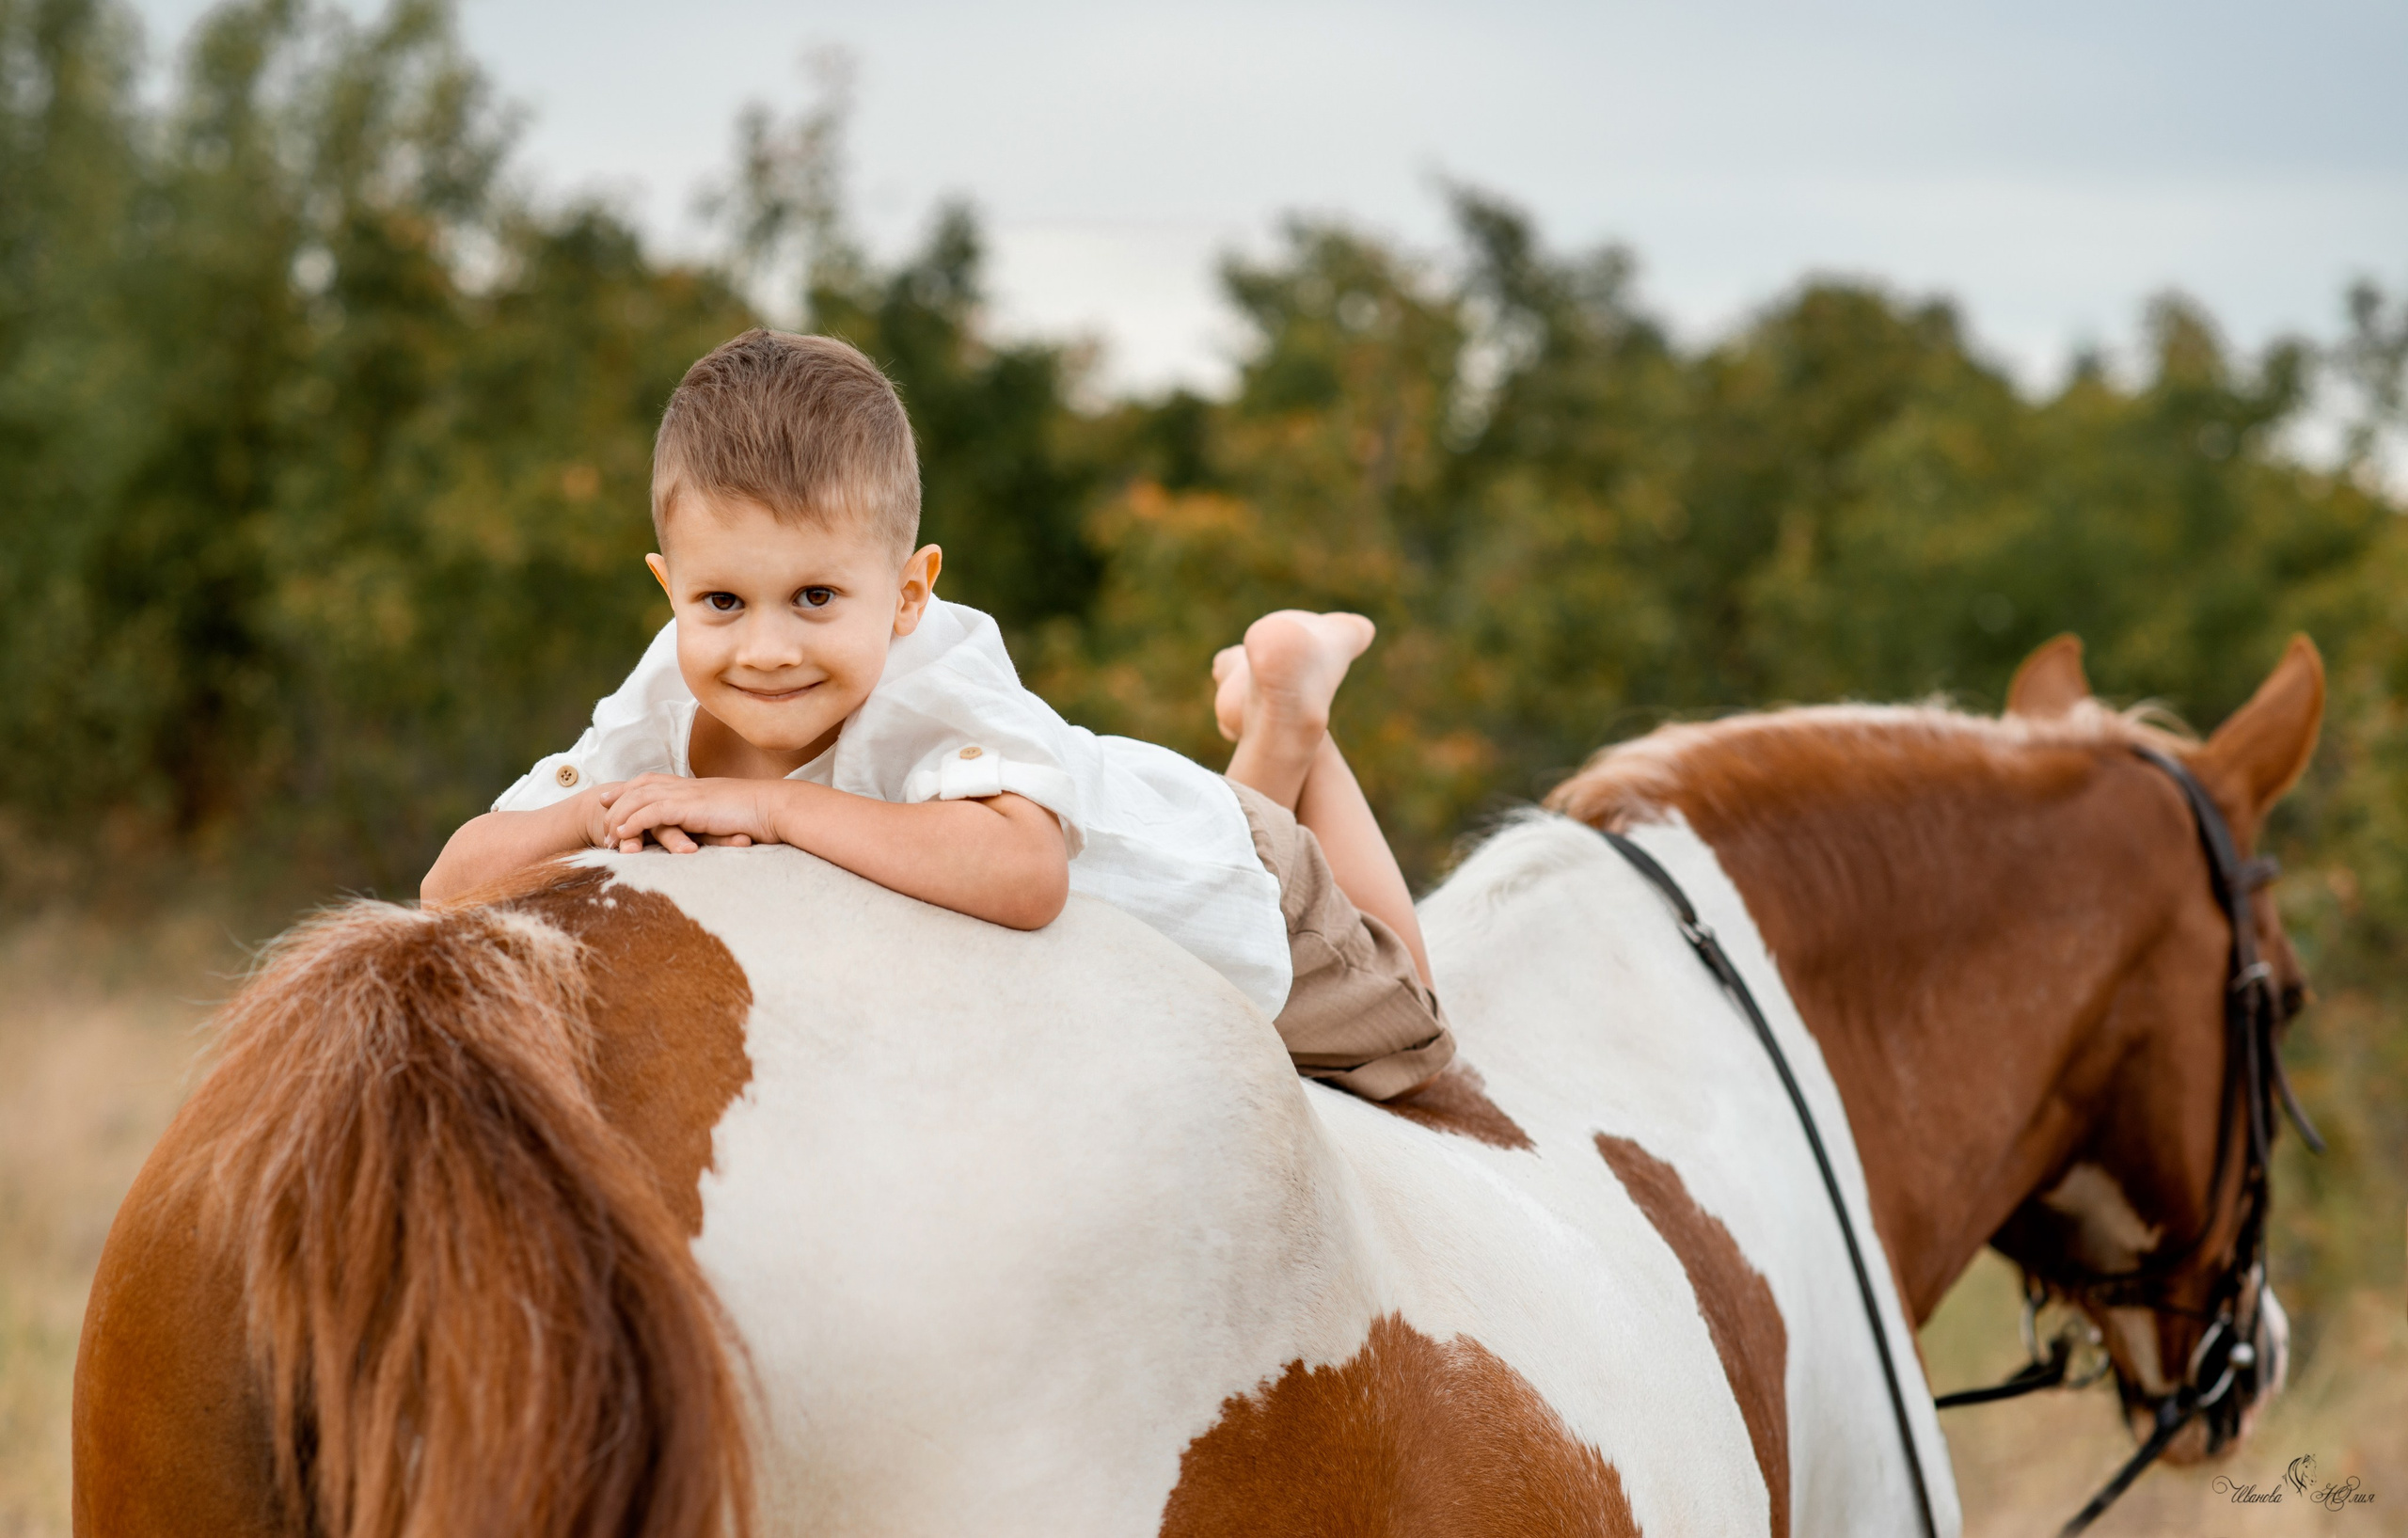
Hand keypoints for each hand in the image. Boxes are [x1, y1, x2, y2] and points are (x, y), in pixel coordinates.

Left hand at [596, 774, 774, 853]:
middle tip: (599, 810)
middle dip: (617, 798)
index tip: (613, 795)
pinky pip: (651, 813)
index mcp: (696, 786)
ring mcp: (687, 795)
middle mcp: (687, 786)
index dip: (631, 787)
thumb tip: (712, 825)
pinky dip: (633, 822)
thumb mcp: (731, 813)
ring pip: (639, 800)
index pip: (654, 780)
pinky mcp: (689, 808)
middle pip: (640, 787)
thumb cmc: (762, 814)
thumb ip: (714, 816)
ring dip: (620, 817)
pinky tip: (622, 835)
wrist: (776, 807)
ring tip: (607, 836)